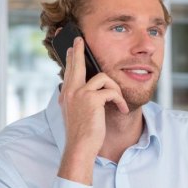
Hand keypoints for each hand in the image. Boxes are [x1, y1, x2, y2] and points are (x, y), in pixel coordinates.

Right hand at [58, 37, 127, 183]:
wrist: (80, 147)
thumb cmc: (82, 134)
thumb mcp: (78, 114)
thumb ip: (80, 100)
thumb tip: (92, 90)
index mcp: (66, 95)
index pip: (69, 72)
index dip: (71, 59)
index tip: (72, 48)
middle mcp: (70, 91)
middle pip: (77, 65)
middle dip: (79, 51)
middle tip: (79, 40)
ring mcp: (80, 94)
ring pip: (103, 78)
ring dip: (116, 89)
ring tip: (118, 103)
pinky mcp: (92, 99)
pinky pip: (111, 91)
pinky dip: (119, 100)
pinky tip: (121, 109)